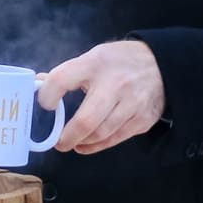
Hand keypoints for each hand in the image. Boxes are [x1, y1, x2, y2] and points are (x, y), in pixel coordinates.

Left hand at [38, 40, 166, 154]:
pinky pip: (116, 138)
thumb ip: (68, 73)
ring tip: (73, 141)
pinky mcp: (143, 119)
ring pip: (101, 133)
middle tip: (58, 142)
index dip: (47, 95)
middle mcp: (115, 84)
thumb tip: (39, 84)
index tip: (45, 105)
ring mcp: (132, 104)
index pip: (62, 79)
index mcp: (95, 64)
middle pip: (86, 120)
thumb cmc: (119, 62)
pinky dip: (98, 145)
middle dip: (67, 136)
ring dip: (82, 141)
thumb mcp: (93, 58)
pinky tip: (87, 144)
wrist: (163, 65)